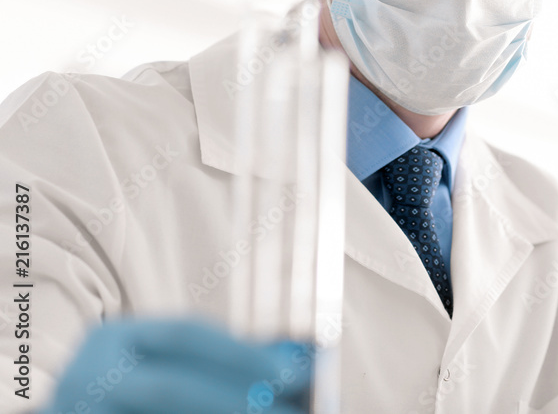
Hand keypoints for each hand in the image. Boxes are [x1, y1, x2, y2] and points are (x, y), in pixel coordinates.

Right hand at [40, 316, 312, 413]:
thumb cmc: (130, 389)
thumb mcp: (158, 362)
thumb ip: (214, 362)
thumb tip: (289, 365)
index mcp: (111, 338)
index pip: (184, 333)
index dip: (241, 352)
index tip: (291, 370)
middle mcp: (91, 375)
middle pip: (172, 386)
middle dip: (235, 397)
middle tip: (287, 407)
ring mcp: (85, 413)